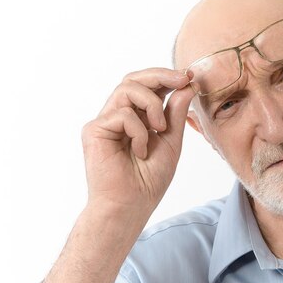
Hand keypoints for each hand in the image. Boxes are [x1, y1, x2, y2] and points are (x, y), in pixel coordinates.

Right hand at [81, 67, 194, 217]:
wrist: (131, 206)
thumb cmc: (148, 181)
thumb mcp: (171, 142)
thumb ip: (176, 114)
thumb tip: (187, 85)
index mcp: (135, 118)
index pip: (146, 87)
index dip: (166, 77)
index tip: (188, 77)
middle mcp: (117, 116)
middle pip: (133, 79)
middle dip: (160, 76)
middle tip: (182, 79)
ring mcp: (104, 121)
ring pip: (127, 88)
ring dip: (152, 105)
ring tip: (160, 129)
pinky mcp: (94, 130)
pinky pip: (122, 113)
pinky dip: (139, 131)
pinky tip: (140, 151)